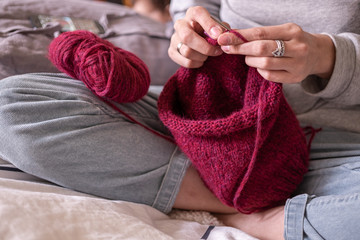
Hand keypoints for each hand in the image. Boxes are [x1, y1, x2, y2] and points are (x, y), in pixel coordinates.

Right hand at [168, 6, 224, 67]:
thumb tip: (222, 34)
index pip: (198, 14)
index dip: (209, 25)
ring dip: (202, 57)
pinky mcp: (172, 51)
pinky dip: (197, 63)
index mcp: (193, 14)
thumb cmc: (209, 32)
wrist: (198, 40)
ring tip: (208, 56)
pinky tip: (201, 60)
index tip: (219, 35)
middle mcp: (180, 24)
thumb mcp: (217, 27)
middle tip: (216, 51)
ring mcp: (174, 38)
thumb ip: (222, 29)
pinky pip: (186, 62)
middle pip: (187, 36)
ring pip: (187, 52)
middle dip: (205, 47)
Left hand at [217, 23, 335, 82]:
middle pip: (262, 48)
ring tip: (248, 58)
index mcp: (291, 30)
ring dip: (250, 60)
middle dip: (241, 49)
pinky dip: (260, 71)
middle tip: (227, 48)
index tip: (223, 38)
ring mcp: (297, 63)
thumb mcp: (281, 32)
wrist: (317, 54)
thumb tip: (231, 35)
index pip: (260, 33)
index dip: (239, 36)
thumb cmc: (291, 41)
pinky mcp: (295, 78)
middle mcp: (297, 46)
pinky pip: (269, 76)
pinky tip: (259, 67)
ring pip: (264, 63)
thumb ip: (260, 34)